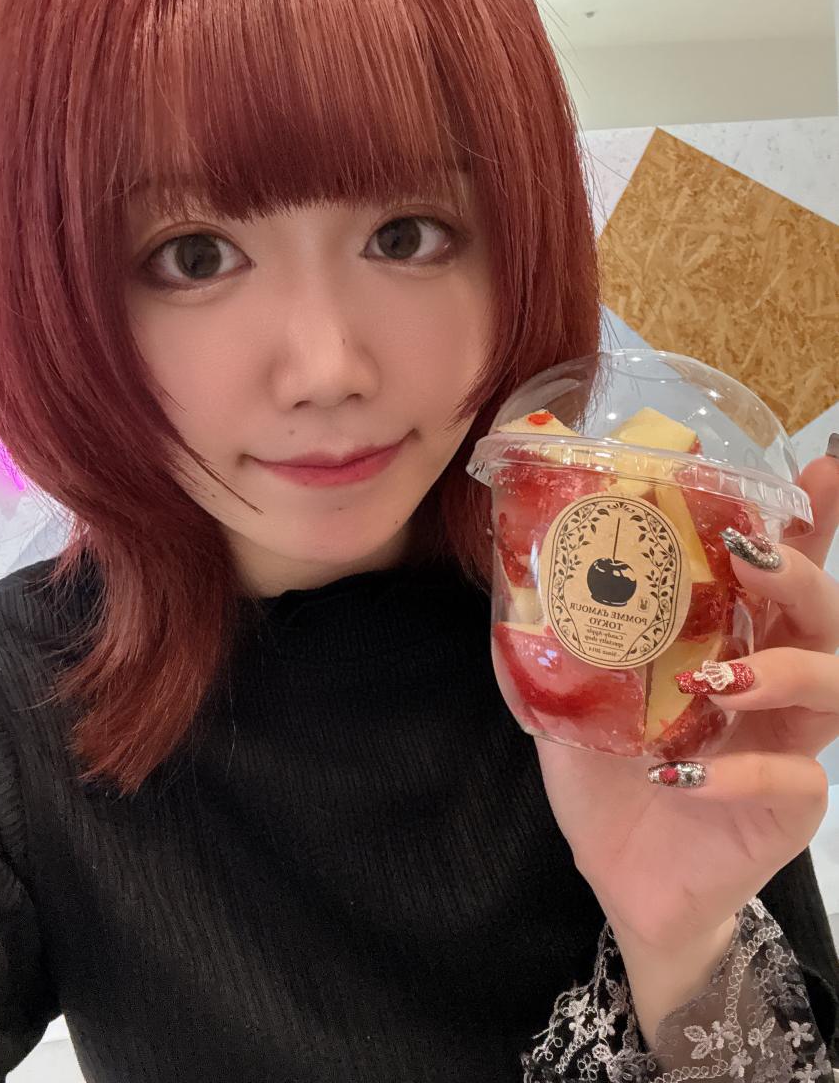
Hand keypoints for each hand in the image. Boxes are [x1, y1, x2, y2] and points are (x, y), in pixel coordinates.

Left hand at [532, 452, 838, 953]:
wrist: (621, 876)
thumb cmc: (609, 779)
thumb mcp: (578, 702)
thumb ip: (572, 646)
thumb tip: (534, 572)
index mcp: (732, 644)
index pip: (782, 575)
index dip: (812, 521)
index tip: (820, 467)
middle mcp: (774, 685)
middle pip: (825, 616)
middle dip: (801, 577)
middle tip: (750, 558)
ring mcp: (790, 744)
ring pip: (834, 687)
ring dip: (778, 671)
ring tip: (713, 678)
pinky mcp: (789, 806)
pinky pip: (791, 778)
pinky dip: (737, 772)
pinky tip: (679, 775)